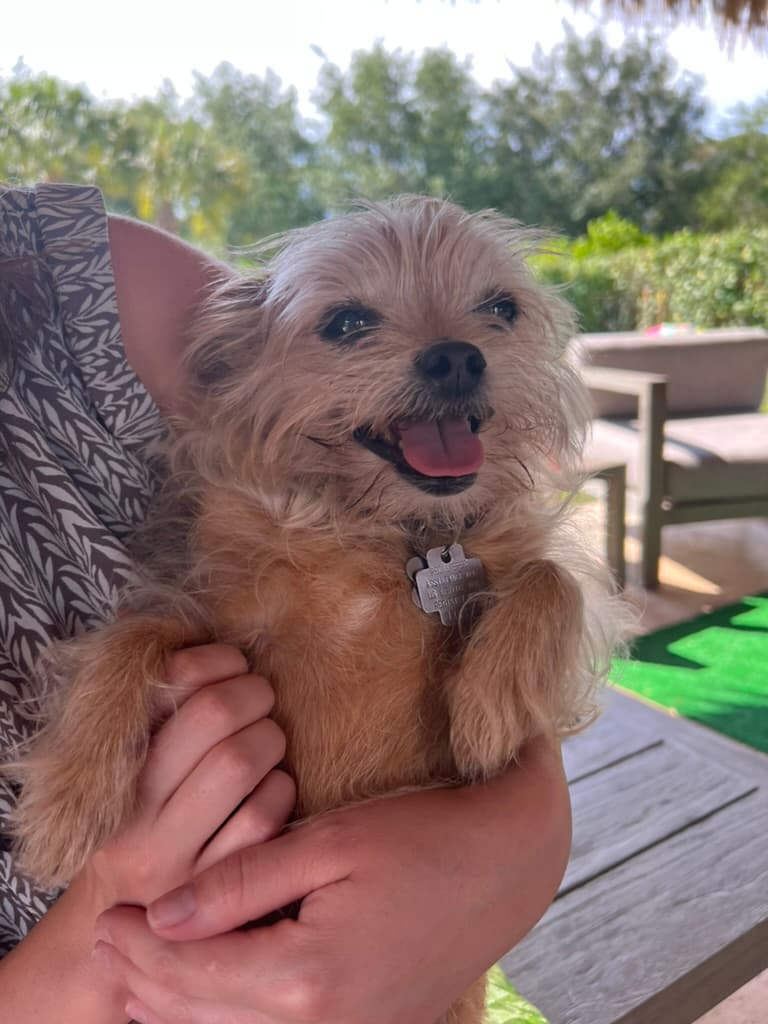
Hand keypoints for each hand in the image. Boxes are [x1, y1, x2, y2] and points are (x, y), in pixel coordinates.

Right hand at [84, 642, 294, 909]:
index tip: (234, 665)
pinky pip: (263, 817)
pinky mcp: (208, 887)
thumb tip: (161, 626)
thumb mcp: (128, 763)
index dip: (216, 660)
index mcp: (113, 761)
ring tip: (267, 743)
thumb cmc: (135, 820)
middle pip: (214, 714)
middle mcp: (134, 805)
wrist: (113, 924)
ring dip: (270, 740)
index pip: (172, 680)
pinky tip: (272, 789)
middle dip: (253, 694)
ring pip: (240, 762)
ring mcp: (170, 851)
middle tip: (261, 700)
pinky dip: (280, 790)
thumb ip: (155, 703)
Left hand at [93, 738, 570, 1023]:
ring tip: (140, 964)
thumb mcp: (329, 843)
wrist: (506, 868)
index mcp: (306, 976)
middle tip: (108, 936)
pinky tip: (209, 980)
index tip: (106, 914)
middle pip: (201, 1014)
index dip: (138, 945)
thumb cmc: (422, 839)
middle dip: (144, 978)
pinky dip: (224, 1011)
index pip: (189, 971)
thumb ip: (242, 882)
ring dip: (178, 1001)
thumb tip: (166, 913)